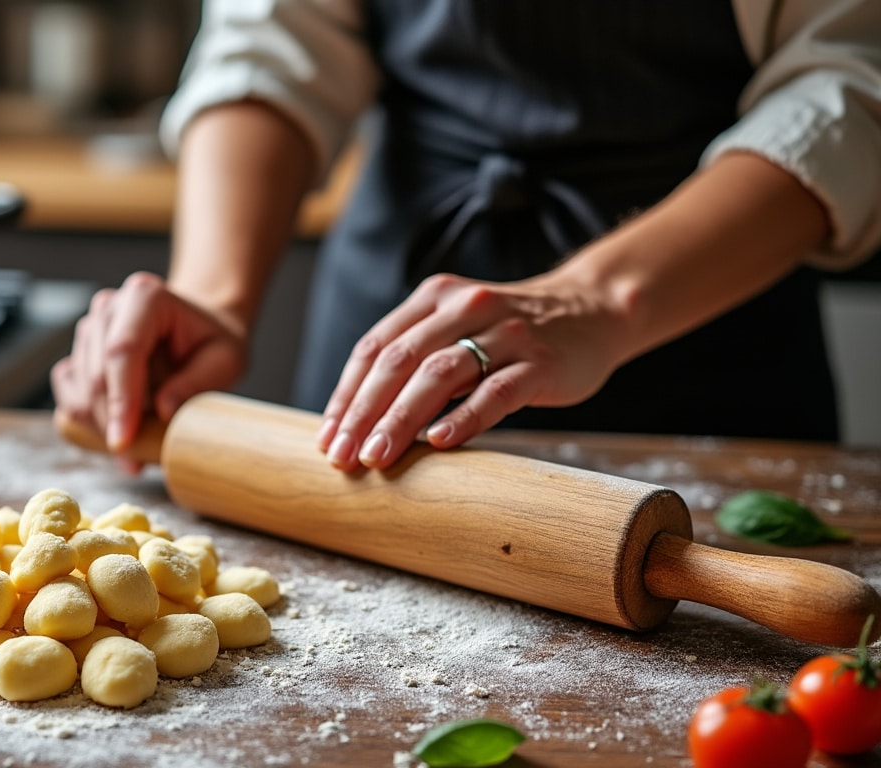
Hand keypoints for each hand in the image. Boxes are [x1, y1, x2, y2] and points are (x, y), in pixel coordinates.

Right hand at [51, 272, 248, 471]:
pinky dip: (87, 424)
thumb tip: (164, 410)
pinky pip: (69, 396)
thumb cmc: (210, 345)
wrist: (195, 334)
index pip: (122, 351)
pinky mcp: (77, 355)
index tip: (125, 440)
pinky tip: (118, 434)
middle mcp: (109, 308)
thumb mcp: (225, 361)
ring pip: (78, 390)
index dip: (122, 399)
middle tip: (137, 459)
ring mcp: (88, 330)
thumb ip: (196, 383)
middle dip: (113, 423)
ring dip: (102, 427)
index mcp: (145, 297)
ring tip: (138, 446)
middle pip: (96, 375)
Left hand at [316, 271, 628, 470]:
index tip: (327, 435)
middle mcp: (465, 307)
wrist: (593, 312)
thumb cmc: (511, 333)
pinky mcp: (540, 362)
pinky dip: (465, 417)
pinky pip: (497, 391)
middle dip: (364, 411)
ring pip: (441, 374)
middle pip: (400, 361)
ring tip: (377, 456)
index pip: (376, 346)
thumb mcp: (457, 327)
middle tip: (343, 455)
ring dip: (401, 418)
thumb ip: (415, 358)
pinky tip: (440, 441)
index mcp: (434, 298)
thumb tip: (357, 420)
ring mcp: (505, 333)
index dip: (347, 393)